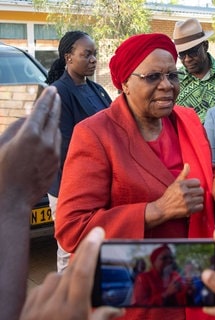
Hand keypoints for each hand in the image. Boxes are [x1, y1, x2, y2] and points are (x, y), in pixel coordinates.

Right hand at [0, 86, 60, 206]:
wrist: (13, 197)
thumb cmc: (2, 171)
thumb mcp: (2, 143)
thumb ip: (17, 126)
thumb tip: (30, 117)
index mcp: (30, 134)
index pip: (42, 110)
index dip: (47, 97)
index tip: (52, 89)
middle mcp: (46, 141)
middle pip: (54, 117)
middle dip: (55, 104)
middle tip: (55, 95)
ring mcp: (54, 153)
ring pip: (56, 130)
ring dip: (54, 120)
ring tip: (51, 113)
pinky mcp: (57, 162)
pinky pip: (57, 143)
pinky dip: (54, 135)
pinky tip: (49, 133)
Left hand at [20, 227, 124, 319]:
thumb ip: (101, 318)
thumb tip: (118, 309)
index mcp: (71, 312)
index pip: (82, 273)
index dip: (91, 250)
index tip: (99, 232)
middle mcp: (52, 305)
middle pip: (70, 269)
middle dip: (84, 256)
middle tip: (94, 246)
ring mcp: (36, 306)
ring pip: (55, 276)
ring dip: (66, 278)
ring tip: (73, 291)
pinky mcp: (26, 307)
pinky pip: (42, 286)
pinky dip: (52, 287)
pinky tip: (56, 298)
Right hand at [146, 163, 203, 227]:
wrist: (163, 208)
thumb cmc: (169, 195)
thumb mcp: (175, 183)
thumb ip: (183, 174)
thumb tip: (187, 164)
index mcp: (181, 184)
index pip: (197, 182)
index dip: (195, 185)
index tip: (192, 188)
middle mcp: (185, 192)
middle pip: (201, 190)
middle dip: (197, 192)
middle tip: (193, 195)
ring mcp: (187, 201)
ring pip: (201, 198)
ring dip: (198, 200)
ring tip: (193, 200)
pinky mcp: (189, 210)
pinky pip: (201, 206)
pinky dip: (198, 207)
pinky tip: (193, 206)